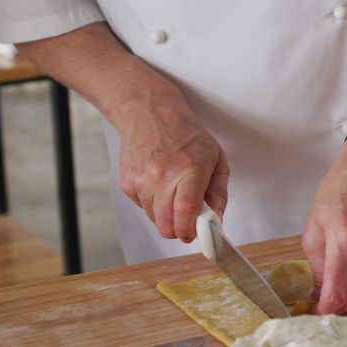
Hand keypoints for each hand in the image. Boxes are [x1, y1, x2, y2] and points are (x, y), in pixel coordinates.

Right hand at [116, 97, 229, 242]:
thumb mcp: (215, 157)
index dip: (190, 231)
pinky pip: (143, 208)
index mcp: (189, 169)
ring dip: (166, 215)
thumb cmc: (185, 133)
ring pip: (155, 220)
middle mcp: (162, 176)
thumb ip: (219, 192)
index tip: (196, 234)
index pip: (185, 211)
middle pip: (167, 226)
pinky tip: (158, 183)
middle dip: (180, 230)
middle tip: (188, 220)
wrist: (148, 112)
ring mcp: (141, 181)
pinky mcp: (127, 184)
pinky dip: (153, 204)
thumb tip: (217, 219)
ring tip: (173, 192)